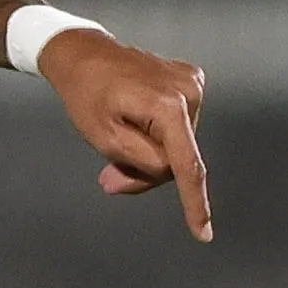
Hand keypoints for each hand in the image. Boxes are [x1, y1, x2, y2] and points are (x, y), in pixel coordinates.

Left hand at [40, 27, 213, 241]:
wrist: (85, 54)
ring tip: (120, 132)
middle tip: (111, 172)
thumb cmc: (88, 94)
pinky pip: (178, 128)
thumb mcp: (105, 139)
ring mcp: (194, 84)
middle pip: (177, 159)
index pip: (186, 165)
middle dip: (148, 170)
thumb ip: (137, 165)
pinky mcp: (192, 82)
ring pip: (177, 146)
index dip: (194, 203)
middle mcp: (190, 92)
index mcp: (168, 106)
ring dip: (150, 152)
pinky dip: (157, 136)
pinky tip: (136, 120)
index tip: (203, 233)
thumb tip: (164, 177)